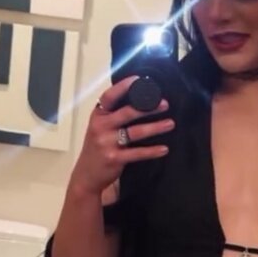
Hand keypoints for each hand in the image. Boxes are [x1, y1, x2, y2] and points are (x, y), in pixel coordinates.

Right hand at [70, 76, 175, 196]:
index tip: (139, 80)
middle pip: (127, 112)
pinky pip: (137, 153)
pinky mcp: (114, 158)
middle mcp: (101, 126)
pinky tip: (164, 149)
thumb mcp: (99, 129)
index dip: (123, 87)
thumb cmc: (97, 149)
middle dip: (148, 107)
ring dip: (155, 127)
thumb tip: (139, 102)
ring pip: (135, 132)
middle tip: (165, 104)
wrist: (86, 176)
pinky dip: (152, 151)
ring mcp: (106, 143)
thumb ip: (113, 116)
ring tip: (170, 124)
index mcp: (98, 116)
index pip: (109, 97)